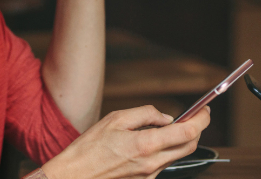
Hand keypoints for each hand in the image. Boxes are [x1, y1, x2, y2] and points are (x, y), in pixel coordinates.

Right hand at [41, 105, 210, 178]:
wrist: (77, 175)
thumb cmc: (90, 147)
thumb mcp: (115, 119)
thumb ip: (144, 114)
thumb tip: (165, 117)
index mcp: (145, 145)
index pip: (186, 132)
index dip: (201, 119)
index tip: (204, 110)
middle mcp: (153, 164)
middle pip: (189, 146)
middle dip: (197, 128)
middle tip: (195, 114)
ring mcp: (150, 176)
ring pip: (177, 155)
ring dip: (180, 138)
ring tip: (169, 124)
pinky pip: (163, 162)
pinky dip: (165, 148)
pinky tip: (152, 139)